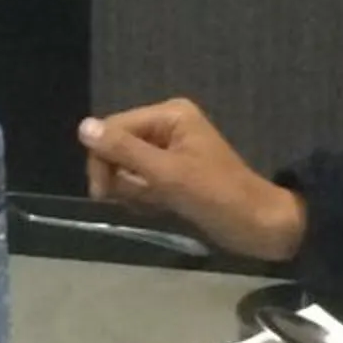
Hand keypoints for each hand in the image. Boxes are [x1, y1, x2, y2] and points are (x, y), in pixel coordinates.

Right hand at [80, 99, 307, 261]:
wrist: (259, 226)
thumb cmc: (218, 197)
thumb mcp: (168, 174)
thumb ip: (125, 150)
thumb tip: (83, 127)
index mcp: (169, 115)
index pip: (113, 128)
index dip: (102, 159)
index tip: (104, 194)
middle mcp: (167, 126)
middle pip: (116, 146)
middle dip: (118, 177)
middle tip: (133, 203)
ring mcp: (169, 151)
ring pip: (125, 167)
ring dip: (130, 191)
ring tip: (154, 205)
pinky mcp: (172, 174)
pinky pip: (140, 181)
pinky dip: (141, 197)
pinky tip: (157, 208)